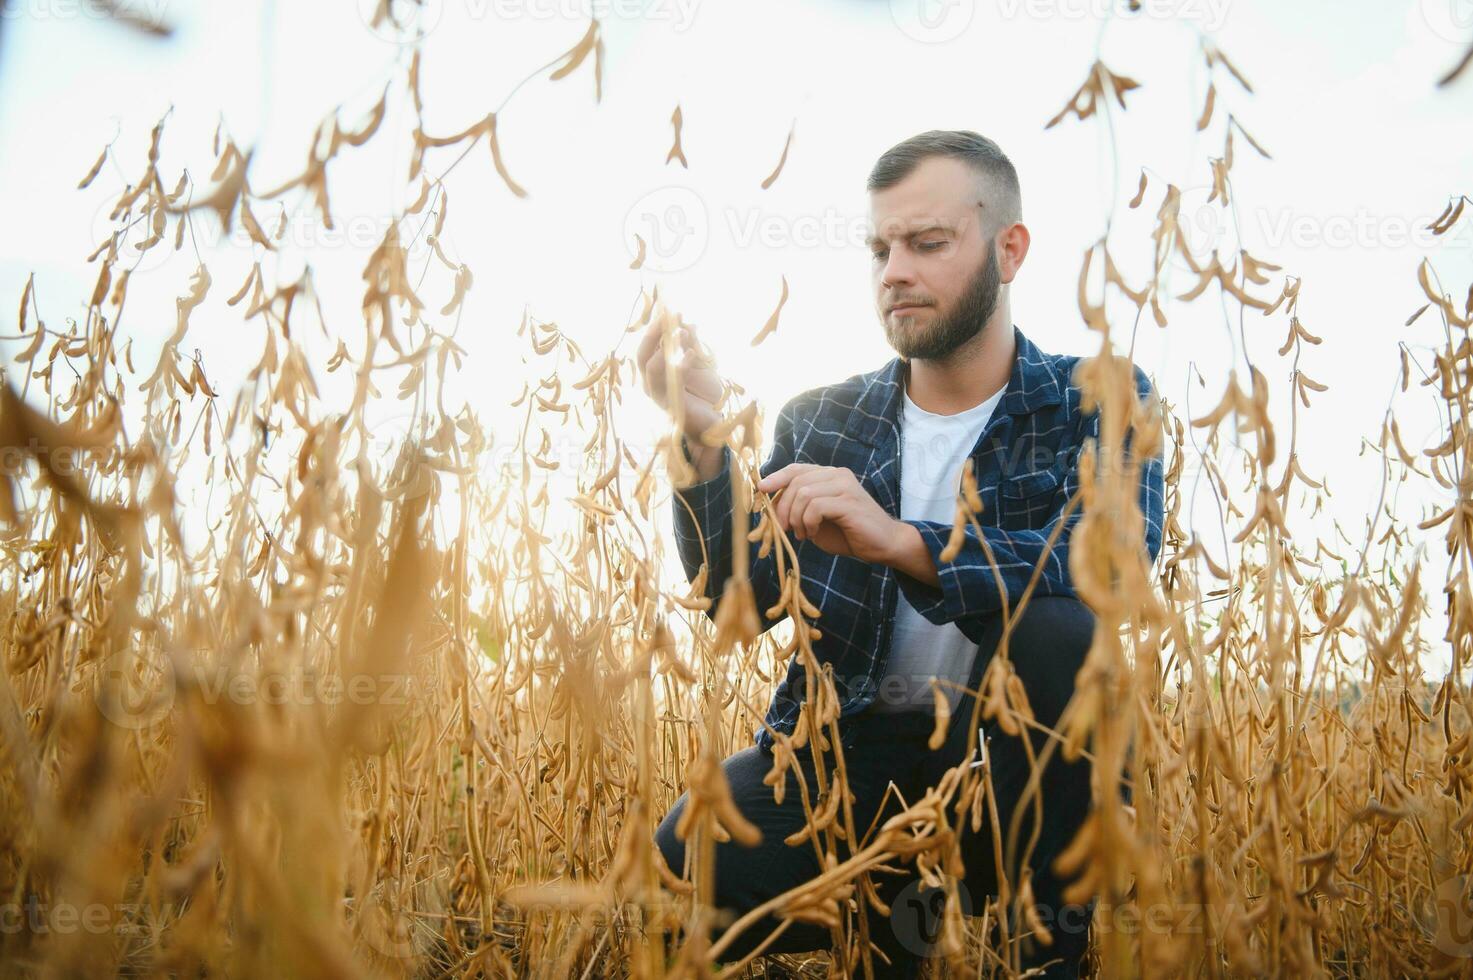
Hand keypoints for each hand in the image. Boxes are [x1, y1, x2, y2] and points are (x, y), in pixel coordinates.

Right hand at [634, 308, 723, 444]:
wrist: (713, 423)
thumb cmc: (703, 394)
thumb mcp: (699, 364)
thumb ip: (691, 345)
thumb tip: (686, 322)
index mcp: (654, 371)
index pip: (647, 345)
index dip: (655, 326)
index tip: (666, 307)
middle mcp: (650, 383)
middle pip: (642, 353)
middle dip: (654, 332)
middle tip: (667, 315)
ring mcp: (658, 395)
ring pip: (651, 367)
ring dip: (665, 347)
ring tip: (682, 332)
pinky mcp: (672, 406)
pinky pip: (671, 383)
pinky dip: (681, 366)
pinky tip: (692, 354)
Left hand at [756, 464, 903, 563]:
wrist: (883, 545)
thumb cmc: (850, 534)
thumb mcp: (817, 520)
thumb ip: (799, 509)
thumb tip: (770, 507)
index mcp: (830, 475)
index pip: (797, 469)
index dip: (776, 477)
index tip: (760, 490)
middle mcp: (838, 475)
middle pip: (796, 481)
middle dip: (782, 507)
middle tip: (783, 528)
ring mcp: (845, 486)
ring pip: (803, 493)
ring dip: (795, 518)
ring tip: (802, 534)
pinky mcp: (849, 501)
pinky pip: (815, 507)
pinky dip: (807, 522)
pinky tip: (812, 534)